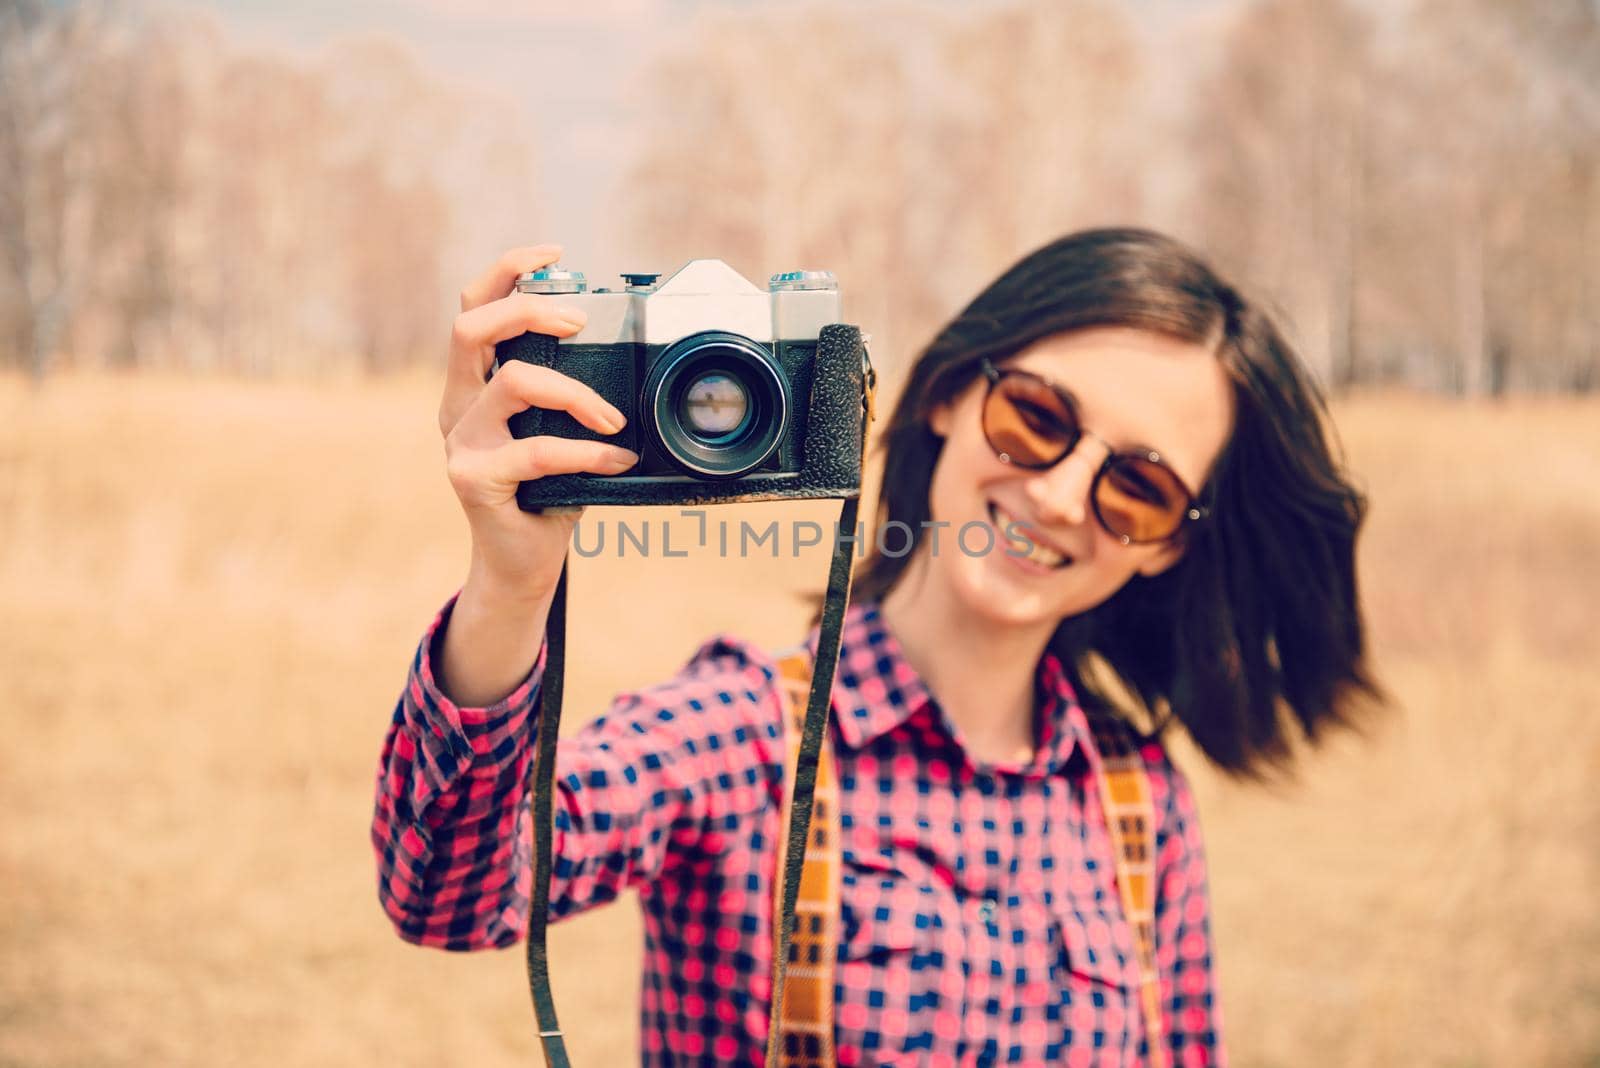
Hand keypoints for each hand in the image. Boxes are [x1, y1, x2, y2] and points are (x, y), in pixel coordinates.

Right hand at [438, 244, 637, 600]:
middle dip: (530, 309)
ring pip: (511, 382)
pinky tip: (617, 459)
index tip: (555, 255)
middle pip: (472, 326)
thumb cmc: (549, 492)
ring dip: (574, 392)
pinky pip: (536, 450)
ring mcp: (461, 441)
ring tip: (614, 418)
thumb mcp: (562, 431)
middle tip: (579, 322)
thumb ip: (573, 393)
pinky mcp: (474, 479)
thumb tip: (631, 354)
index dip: (507, 269)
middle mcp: (458, 404)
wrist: (521, 564)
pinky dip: (586, 451)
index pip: (474, 306)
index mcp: (474, 383)